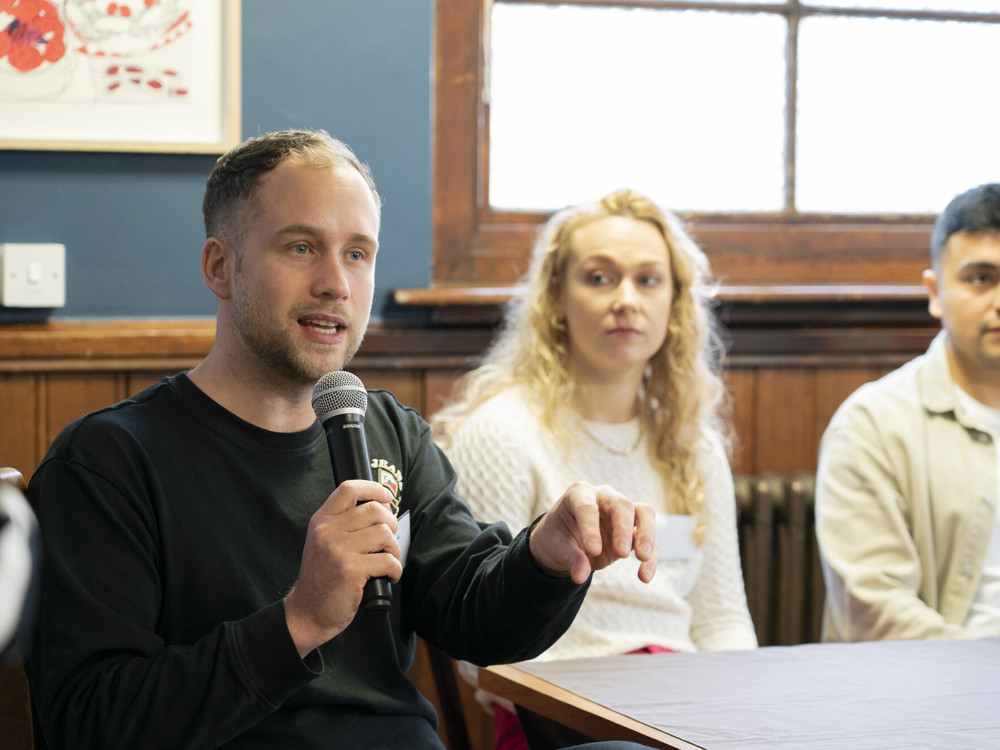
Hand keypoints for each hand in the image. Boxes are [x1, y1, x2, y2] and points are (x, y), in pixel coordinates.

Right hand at [284, 480, 401, 656]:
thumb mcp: (324, 543)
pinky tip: (387, 576)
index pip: (349, 488)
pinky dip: (395, 570)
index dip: (374, 488)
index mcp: (321, 521)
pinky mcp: (350, 570)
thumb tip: (383, 505)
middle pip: (375, 510)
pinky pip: (388, 560)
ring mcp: (337, 550)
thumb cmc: (323, 578)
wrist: (308, 613)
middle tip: (388, 543)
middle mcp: (327, 531)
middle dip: (391, 525)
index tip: (387, 498)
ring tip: (387, 561)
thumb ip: (345, 523)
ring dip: (394, 549)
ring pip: (384, 533)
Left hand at [528, 482, 656, 584]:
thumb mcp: (557, 547)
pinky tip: (644, 576)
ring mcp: (621, 512)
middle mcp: (604, 497)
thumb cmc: (558, 537)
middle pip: (622, 504)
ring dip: (647, 536)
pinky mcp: (633, 530)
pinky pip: (647, 540)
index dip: (591, 528)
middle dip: (623, 528)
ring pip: (644, 514)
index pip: (587, 507)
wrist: (565, 541)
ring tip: (642, 557)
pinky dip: (650, 557)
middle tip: (621, 553)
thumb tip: (580, 577)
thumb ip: (570, 559)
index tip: (593, 551)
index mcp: (579, 494)